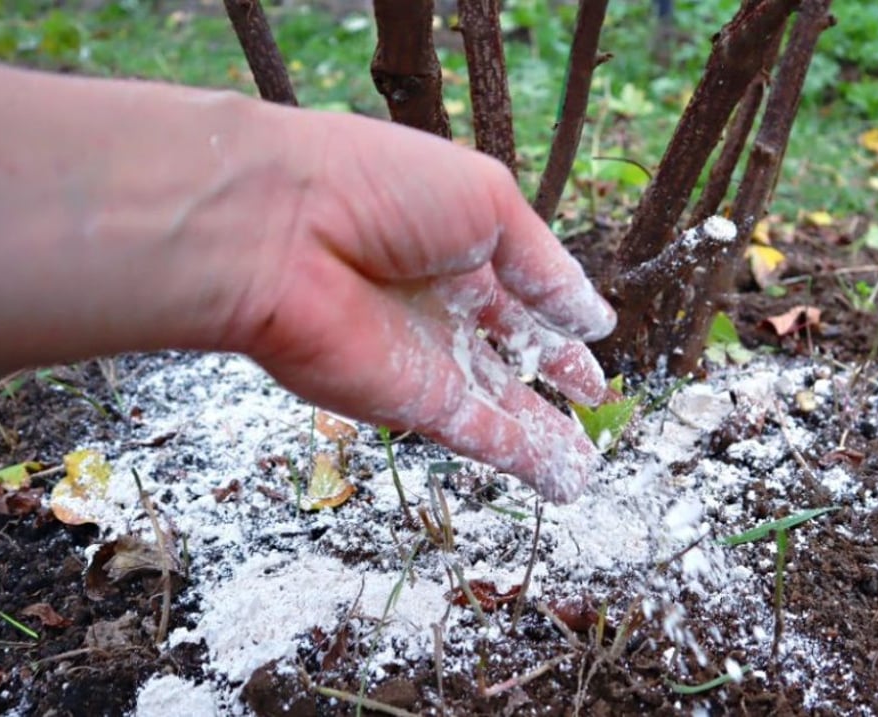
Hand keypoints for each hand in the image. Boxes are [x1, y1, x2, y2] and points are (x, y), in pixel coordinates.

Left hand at [228, 112, 617, 502]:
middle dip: (551, 381)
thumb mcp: (487, 202)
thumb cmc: (376, 189)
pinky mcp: (411, 403)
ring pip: (499, 406)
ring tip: (585, 473)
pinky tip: (563, 480)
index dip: (559, 316)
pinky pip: (480, 435)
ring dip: (543, 438)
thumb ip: (542, 268)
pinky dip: (523, 459)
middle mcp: (438, 303)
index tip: (594, 345)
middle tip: (596, 407)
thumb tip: (595, 320)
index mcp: (453, 242)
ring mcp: (424, 357)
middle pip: (506, 353)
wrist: (281, 231)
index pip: (517, 289)